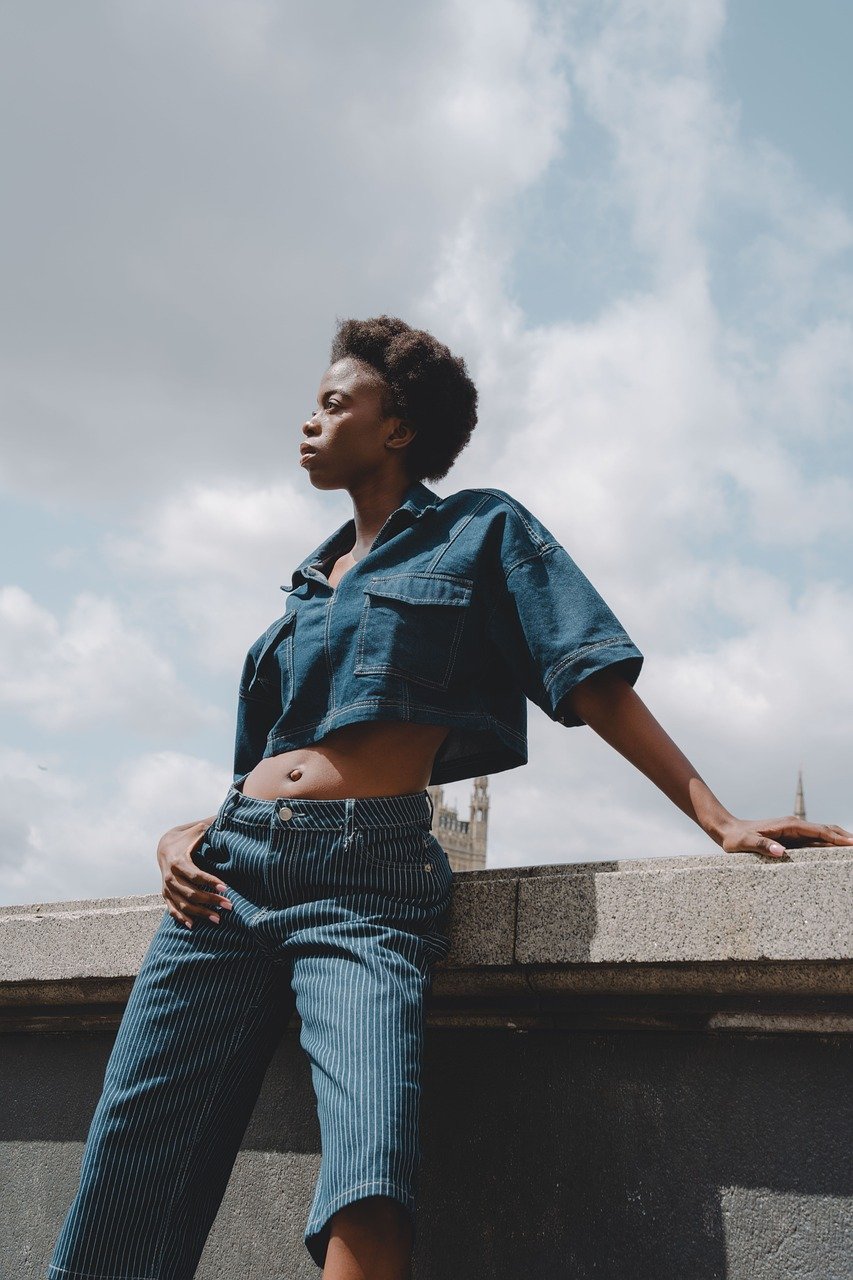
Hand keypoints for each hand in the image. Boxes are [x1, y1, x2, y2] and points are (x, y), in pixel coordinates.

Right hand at [157, 820, 231, 928]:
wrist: (164, 846)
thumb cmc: (186, 838)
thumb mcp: (196, 831)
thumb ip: (210, 827)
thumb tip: (227, 819)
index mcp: (178, 862)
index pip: (196, 875)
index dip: (211, 882)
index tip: (226, 888)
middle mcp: (170, 877)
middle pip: (192, 893)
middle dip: (211, 900)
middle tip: (229, 905)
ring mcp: (167, 888)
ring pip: (183, 905)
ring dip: (200, 913)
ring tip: (218, 919)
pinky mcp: (165, 894)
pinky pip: (172, 909)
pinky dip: (181, 918)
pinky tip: (193, 925)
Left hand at [719, 816, 852, 858]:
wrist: (728, 830)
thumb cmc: (736, 838)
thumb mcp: (746, 843)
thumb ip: (763, 847)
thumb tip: (781, 852)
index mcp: (789, 826)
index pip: (820, 831)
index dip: (837, 838)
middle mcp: (794, 826)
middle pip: (826, 830)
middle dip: (844, 837)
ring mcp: (794, 832)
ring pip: (822, 835)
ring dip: (839, 840)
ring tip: (852, 849)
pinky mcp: (790, 838)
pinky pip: (813, 841)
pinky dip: (828, 844)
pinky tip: (835, 852)